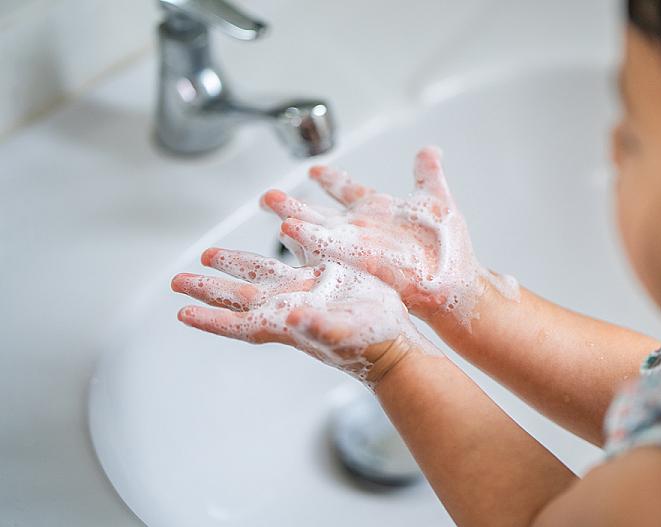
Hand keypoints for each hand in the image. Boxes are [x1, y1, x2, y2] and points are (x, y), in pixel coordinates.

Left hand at [172, 247, 428, 384]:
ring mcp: (306, 293)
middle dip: (208, 288)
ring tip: (207, 256)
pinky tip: (268, 241)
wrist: (396, 342)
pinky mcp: (325, 280)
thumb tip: (295, 318)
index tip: (182, 313)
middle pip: (240, 297)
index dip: (210, 319)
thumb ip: (320, 328)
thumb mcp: (346, 335)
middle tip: (177, 281)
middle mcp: (290, 307)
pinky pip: (292, 260)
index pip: (240, 322)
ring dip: (233, 267)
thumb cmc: (372, 346)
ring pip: (260, 276)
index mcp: (288, 322)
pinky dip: (277, 251)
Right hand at [261, 146, 517, 327]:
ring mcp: (358, 246)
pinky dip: (308, 240)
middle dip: (292, 204)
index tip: (314, 170)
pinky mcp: (359, 263)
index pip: (347, 189)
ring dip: (293, 219)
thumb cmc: (450, 252)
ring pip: (316, 231)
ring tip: (271, 206)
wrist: (456, 285)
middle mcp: (362, 229)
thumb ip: (427, 174)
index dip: (330, 180)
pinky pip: (328, 251)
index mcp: (378, 210)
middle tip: (267, 196)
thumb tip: (429, 149)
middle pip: (319, 213)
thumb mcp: (437, 201)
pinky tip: (288, 231)